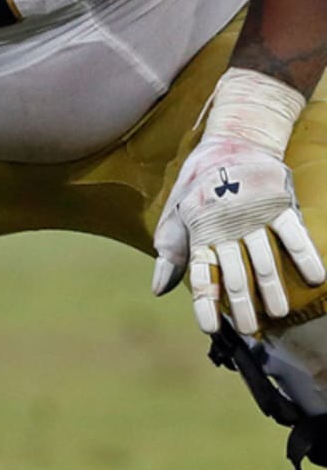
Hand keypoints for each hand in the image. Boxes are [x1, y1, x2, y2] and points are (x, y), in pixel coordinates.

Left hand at [152, 134, 324, 334]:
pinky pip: (293, 231)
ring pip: (264, 258)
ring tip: (280, 312)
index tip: (209, 328)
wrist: (232, 141)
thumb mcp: (176, 213)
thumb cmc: (200, 182)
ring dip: (271, 287)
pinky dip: (305, 253)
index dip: (204, 302)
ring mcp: (254, 215)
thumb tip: (159, 289)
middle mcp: (226, 226)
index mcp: (199, 230)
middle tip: (248, 329)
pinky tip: (315, 277)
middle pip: (235, 272)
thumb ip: (171, 253)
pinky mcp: (278, 201)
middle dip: (241, 304)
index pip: (200, 273)